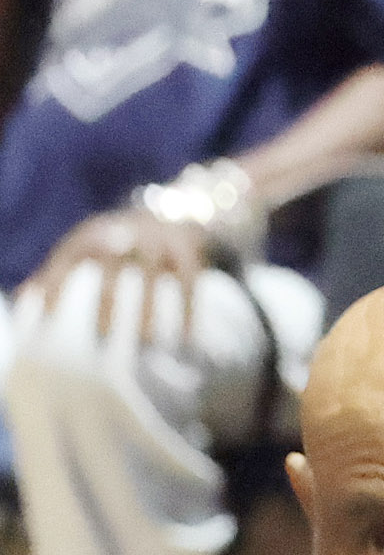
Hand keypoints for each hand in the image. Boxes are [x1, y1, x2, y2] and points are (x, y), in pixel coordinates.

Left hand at [19, 209, 207, 344]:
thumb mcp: (86, 244)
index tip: (47, 322)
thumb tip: (24, 298)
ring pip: (150, 276)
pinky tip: (186, 336)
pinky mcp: (188, 247)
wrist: (171, 210)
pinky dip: (188, 310)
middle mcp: (124, 231)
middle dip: (106, 306)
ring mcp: (157, 239)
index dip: (55, 288)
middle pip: (112, 270)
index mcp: (92, 233)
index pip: (67, 260)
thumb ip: (57, 269)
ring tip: (147, 345)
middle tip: (101, 341)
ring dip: (149, 311)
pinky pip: (189, 282)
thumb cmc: (117, 240)